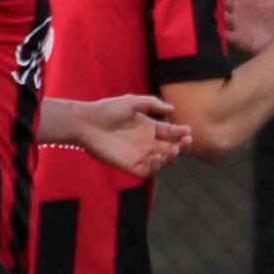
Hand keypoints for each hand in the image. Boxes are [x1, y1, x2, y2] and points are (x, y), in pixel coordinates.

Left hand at [77, 95, 192, 178]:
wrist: (86, 123)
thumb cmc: (106, 110)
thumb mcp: (131, 102)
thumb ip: (152, 104)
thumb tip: (172, 109)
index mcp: (149, 128)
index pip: (171, 133)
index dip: (182, 133)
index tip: (188, 130)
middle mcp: (147, 143)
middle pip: (171, 149)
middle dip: (182, 147)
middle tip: (186, 141)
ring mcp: (139, 155)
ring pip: (163, 162)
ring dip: (171, 158)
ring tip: (174, 151)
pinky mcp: (129, 165)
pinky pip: (147, 171)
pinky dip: (156, 167)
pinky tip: (157, 157)